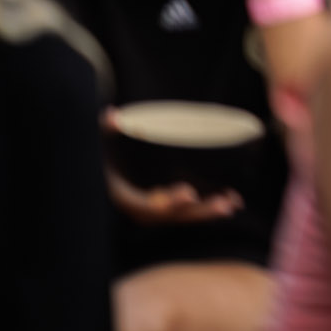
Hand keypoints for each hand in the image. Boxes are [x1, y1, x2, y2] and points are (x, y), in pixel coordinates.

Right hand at [104, 113, 243, 223]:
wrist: (97, 165)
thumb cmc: (100, 149)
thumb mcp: (99, 138)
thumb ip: (105, 128)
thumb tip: (111, 114)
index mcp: (117, 193)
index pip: (140, 204)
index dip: (163, 202)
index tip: (189, 193)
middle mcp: (133, 205)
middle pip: (166, 216)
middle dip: (195, 212)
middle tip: (224, 205)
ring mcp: (149, 206)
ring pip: (177, 215)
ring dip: (205, 212)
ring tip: (233, 203)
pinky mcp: (162, 203)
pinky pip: (183, 210)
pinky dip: (205, 208)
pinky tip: (232, 201)